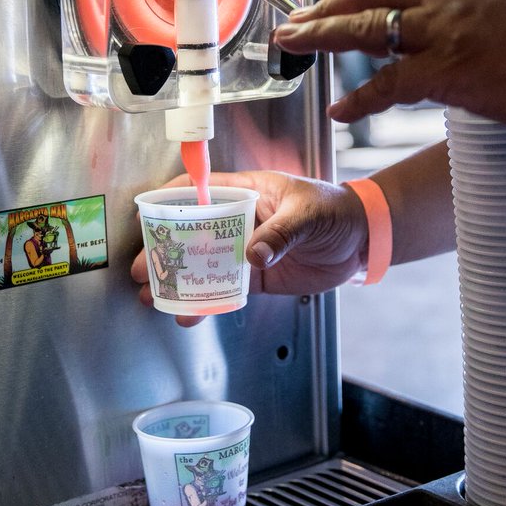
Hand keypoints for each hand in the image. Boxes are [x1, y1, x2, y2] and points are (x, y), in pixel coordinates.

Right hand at [131, 170, 367, 326]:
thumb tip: (251, 255)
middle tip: (143, 268)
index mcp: (246, 192)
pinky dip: (205, 303)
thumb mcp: (308, 213)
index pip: (199, 191)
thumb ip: (280, 232)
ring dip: (178, 280)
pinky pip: (224, 290)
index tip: (145, 217)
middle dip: (163, 250)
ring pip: (202, 264)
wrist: (361, 242)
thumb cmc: (336, 211)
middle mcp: (239, 221)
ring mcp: (244, 250)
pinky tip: (188, 314)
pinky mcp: (255, 277)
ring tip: (154, 296)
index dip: (169, 201)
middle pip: (191, 233)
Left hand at [274, 0, 505, 135]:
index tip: (322, 5)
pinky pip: (388, 85)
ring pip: (364, 31)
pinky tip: (339, 109)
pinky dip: (358, 97)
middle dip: (320, 11)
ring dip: (321, 39)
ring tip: (293, 49)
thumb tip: (455, 31)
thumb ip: (473, 14)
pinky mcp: (450, 72)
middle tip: (290, 24)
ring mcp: (444, 34)